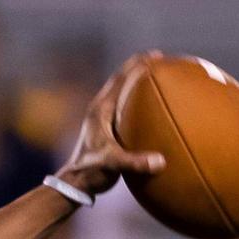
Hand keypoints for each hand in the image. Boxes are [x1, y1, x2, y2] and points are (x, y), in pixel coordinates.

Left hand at [55, 51, 166, 196]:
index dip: (137, 66)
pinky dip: (139, 102)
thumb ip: (134, 162)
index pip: (120, 80)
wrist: (76, 183)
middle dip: (139, 68)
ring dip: (138, 83)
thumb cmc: (91, 172)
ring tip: (159, 76)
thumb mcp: (113, 165)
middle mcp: (101, 111)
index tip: (156, 55)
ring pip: (122, 93)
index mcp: (100, 111)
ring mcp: (103, 120)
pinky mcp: (107, 130)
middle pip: (121, 81)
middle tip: (162, 59)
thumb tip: (160, 161)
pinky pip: (126, 109)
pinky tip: (154, 107)